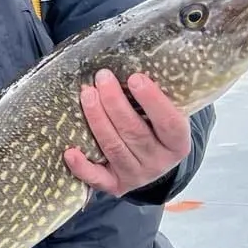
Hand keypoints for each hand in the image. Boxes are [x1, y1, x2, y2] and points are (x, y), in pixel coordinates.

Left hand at [64, 68, 190, 197]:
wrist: (153, 159)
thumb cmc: (155, 125)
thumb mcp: (166, 112)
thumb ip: (155, 96)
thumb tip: (130, 62)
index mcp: (177, 143)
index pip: (169, 123)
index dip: (153, 101)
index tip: (135, 78)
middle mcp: (158, 162)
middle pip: (134, 133)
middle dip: (115, 103)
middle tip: (102, 78)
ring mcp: (136, 175)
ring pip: (113, 147)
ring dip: (97, 120)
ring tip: (87, 94)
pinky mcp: (115, 185)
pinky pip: (97, 178)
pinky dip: (82, 167)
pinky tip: (70, 152)